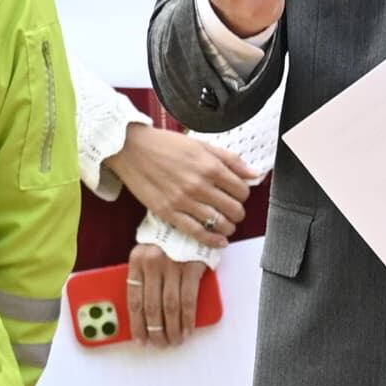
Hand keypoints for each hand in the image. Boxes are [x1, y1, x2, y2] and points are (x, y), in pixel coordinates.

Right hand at [111, 119, 251, 246]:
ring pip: (219, 223)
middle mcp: (199, 185)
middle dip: (237, 212)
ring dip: (228, 227)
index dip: (243, 194)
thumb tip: (253, 173)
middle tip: (233, 211)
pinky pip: (197, 232)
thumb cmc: (165, 144)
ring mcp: (184, 201)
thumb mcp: (201, 144)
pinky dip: (212, 240)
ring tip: (226, 225)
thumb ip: (230, 159)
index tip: (238, 195)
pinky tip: (219, 241)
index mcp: (210, 166)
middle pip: (234, 209)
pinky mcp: (169, 213)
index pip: (241, 189)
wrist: (132, 149)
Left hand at [127, 241, 196, 347]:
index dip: (136, 324)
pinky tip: (187, 329)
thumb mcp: (148, 252)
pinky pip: (189, 300)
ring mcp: (173, 265)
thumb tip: (143, 312)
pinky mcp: (192, 267)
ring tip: (174, 340)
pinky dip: (188, 319)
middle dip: (155, 330)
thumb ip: (144, 275)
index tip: (140, 339)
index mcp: (137, 260)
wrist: (188, 217)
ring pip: (170, 306)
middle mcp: (153, 263)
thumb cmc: (167, 238)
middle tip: (159, 344)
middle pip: (151, 306)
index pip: (134, 299)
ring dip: (172, 329)